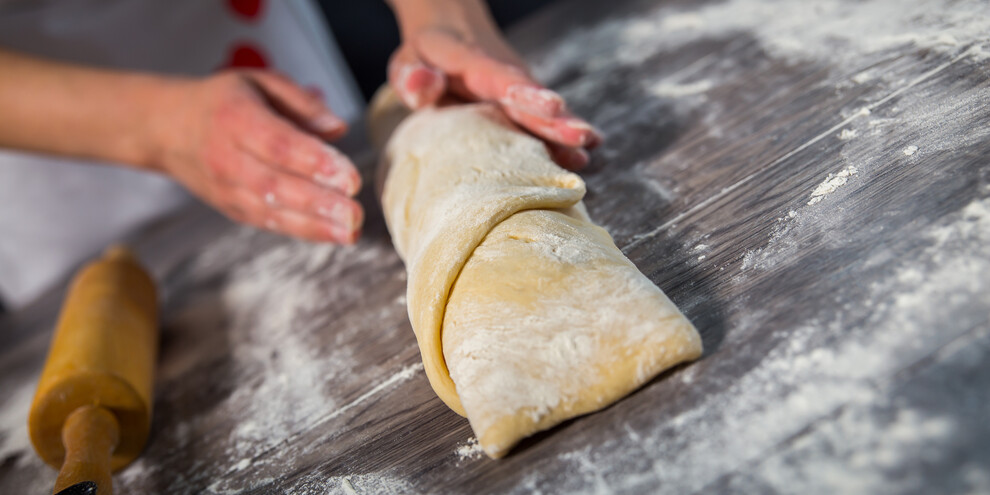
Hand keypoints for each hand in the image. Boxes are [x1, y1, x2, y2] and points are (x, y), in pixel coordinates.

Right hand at [151, 71, 363, 243]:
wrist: (166, 129)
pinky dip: (301, 231)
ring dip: (314, 225)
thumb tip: (338, 129)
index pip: (278, 144)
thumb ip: (302, 102)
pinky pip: (267, 223)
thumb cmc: (223, 102)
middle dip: (319, 203)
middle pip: (275, 185)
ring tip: (350, 232)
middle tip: (355, 213)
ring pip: (271, 211)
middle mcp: (227, 157)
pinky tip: (332, 235)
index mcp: (235, 118)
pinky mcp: (231, 209)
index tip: (349, 176)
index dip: (314, 162)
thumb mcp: (260, 82)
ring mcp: (227, 189)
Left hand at [387, 0, 600, 169]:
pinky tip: (586, 154)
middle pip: (531, 101)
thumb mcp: (408, 58)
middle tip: (582, 137)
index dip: (527, 94)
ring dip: (567, 130)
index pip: (503, 78)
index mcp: (475, 65)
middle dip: (556, 121)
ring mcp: (517, 92)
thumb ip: (411, 74)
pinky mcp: (522, 106)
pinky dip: (563, 137)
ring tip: (591, 148)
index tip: (554, 106)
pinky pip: (543, 122)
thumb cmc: (426, 53)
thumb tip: (422, 90)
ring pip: (544, 113)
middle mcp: (504, 77)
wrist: (452, 30)